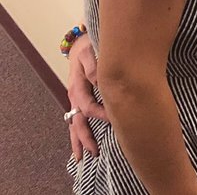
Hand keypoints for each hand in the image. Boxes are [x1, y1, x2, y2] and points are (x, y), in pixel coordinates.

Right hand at [66, 34, 107, 159]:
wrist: (81, 44)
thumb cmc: (89, 47)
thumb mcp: (90, 51)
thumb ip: (93, 65)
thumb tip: (98, 80)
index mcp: (77, 86)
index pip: (88, 106)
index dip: (101, 114)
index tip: (115, 121)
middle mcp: (74, 96)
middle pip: (78, 122)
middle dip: (86, 138)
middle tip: (95, 152)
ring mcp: (74, 101)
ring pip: (74, 125)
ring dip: (79, 141)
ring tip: (83, 158)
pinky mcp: (77, 102)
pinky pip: (76, 121)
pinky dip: (77, 135)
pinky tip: (80, 148)